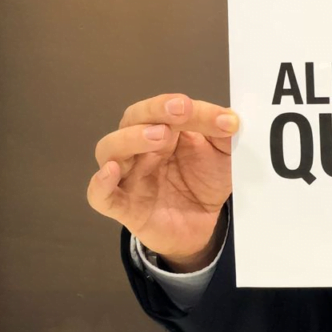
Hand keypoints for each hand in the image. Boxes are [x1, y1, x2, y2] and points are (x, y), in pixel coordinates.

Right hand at [87, 94, 238, 270]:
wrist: (205, 223)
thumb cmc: (206, 180)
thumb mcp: (224, 154)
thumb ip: (225, 134)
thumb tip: (231, 118)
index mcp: (166, 127)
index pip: (168, 108)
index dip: (193, 109)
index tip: (224, 120)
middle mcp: (142, 147)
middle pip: (132, 119)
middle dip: (155, 110)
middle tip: (182, 111)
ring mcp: (129, 175)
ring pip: (110, 149)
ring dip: (131, 138)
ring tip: (159, 137)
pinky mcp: (124, 206)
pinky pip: (100, 195)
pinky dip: (100, 183)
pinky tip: (110, 173)